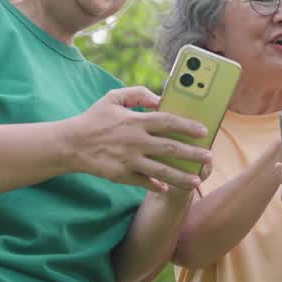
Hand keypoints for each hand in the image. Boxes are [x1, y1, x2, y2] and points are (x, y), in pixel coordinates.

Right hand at [71, 86, 212, 192]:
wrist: (71, 144)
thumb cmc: (94, 119)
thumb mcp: (113, 97)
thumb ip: (137, 93)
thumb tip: (158, 98)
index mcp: (135, 121)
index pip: (168, 122)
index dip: (188, 126)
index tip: (204, 131)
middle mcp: (135, 141)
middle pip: (170, 148)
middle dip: (193, 154)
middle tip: (209, 157)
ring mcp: (129, 160)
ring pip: (161, 170)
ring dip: (181, 176)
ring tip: (197, 180)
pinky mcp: (121, 175)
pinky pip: (144, 182)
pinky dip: (156, 185)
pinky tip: (168, 188)